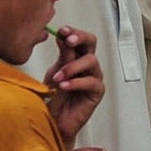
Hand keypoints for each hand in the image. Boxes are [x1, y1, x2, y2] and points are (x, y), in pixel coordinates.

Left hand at [44, 27, 104, 142]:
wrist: (53, 120)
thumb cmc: (54, 97)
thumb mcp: (54, 72)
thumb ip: (62, 56)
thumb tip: (63, 36)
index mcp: (75, 57)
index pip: (79, 38)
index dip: (72, 31)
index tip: (62, 30)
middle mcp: (86, 65)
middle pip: (91, 42)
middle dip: (80, 38)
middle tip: (69, 41)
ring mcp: (93, 77)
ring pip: (91, 61)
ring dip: (72, 67)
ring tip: (58, 77)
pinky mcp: (96, 92)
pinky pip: (91, 82)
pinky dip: (76, 83)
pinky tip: (64, 86)